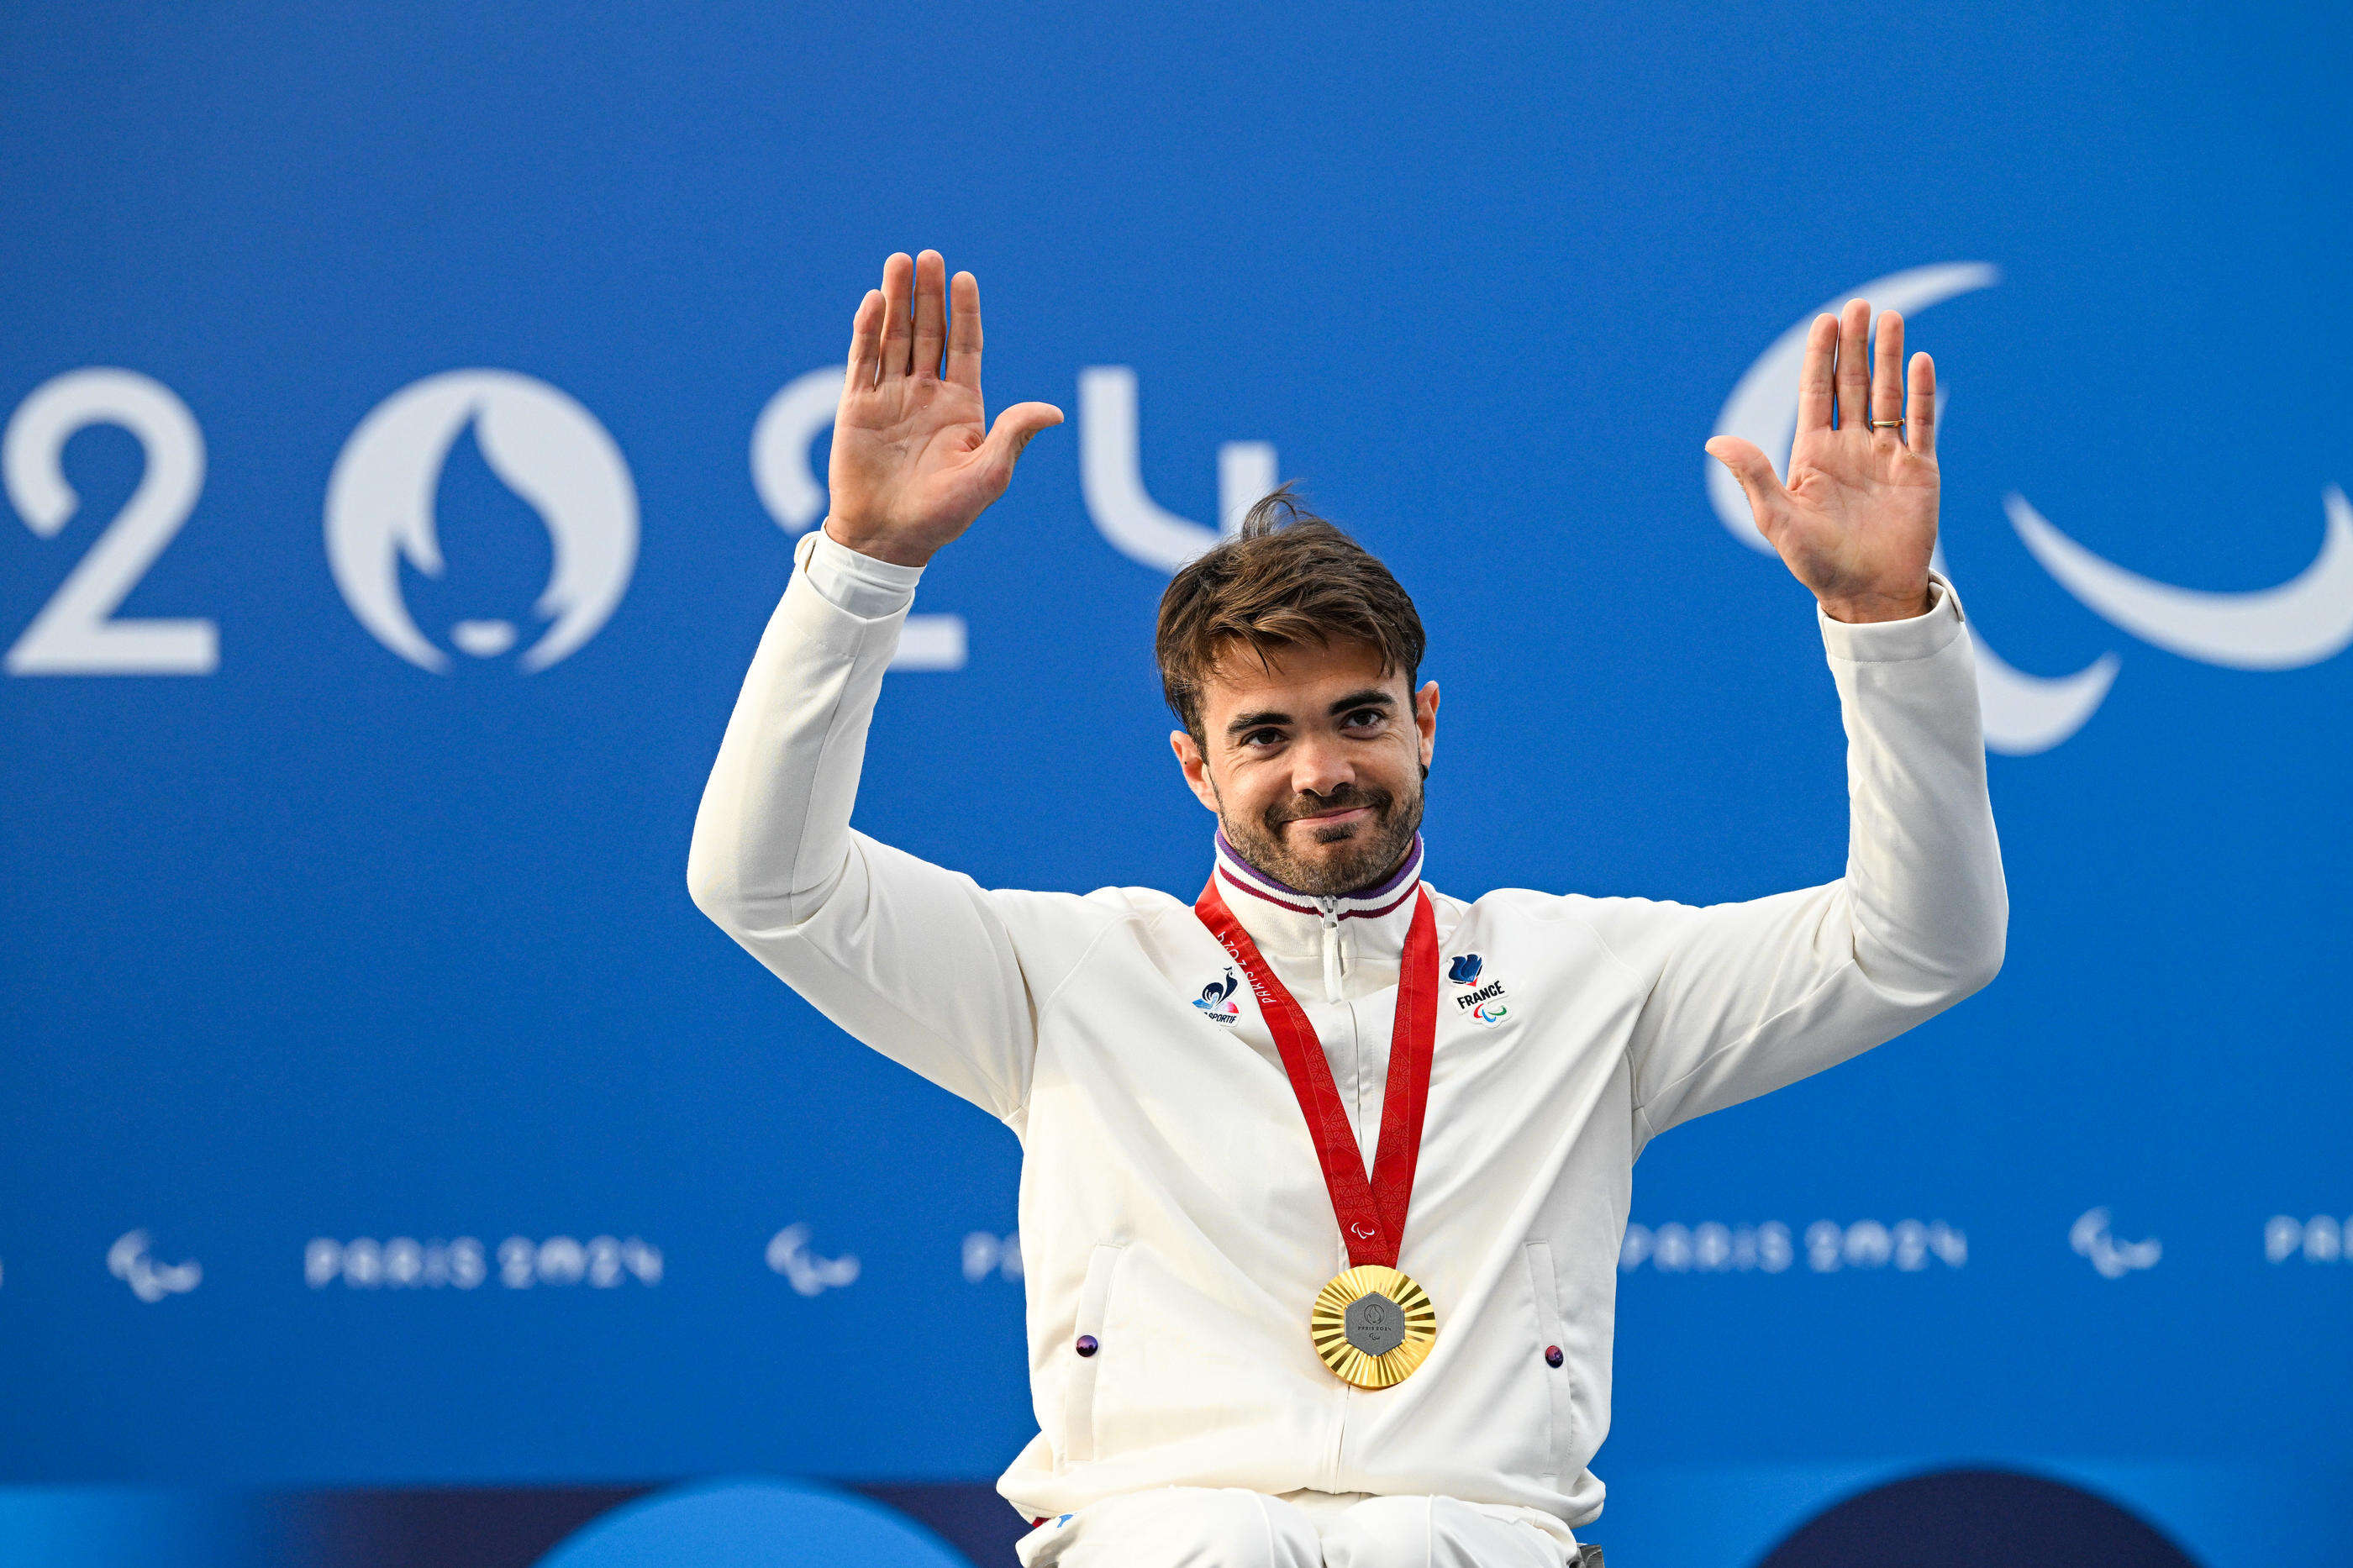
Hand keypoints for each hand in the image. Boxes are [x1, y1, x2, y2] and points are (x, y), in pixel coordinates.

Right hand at [821, 251, 1063, 567]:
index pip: (965, 346)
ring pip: (895, 337)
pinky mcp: (857, 407)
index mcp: (961, 406)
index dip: (965, 312)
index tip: (965, 277)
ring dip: (897, 300)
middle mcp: (926, 395)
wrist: (889, 539)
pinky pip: (863, 361)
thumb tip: (1055, 412)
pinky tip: (874, 301)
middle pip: (929, 332)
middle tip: (929, 256)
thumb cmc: (944, 514)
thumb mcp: (989, 475)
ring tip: (900, 261)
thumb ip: (1014, 435)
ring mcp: (890, 397)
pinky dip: (867, 330)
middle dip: (929, 294)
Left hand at [1706, 299, 1937, 622]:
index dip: (1820, 357)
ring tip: (1890, 319)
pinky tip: (1920, 362)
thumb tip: (1714, 440)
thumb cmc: (1817, 563)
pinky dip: (1921, 394)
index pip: (1816, 394)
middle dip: (1854, 346)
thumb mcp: (1778, 519)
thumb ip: (1752, 476)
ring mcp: (1885, 457)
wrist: (1868, 595)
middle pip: (1853, 385)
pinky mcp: (1918, 471)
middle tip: (1858, 305)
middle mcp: (1850, 449)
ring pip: (1888, 396)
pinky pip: (1921, 424)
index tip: (1825, 320)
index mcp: (1814, 456)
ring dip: (1888, 358)